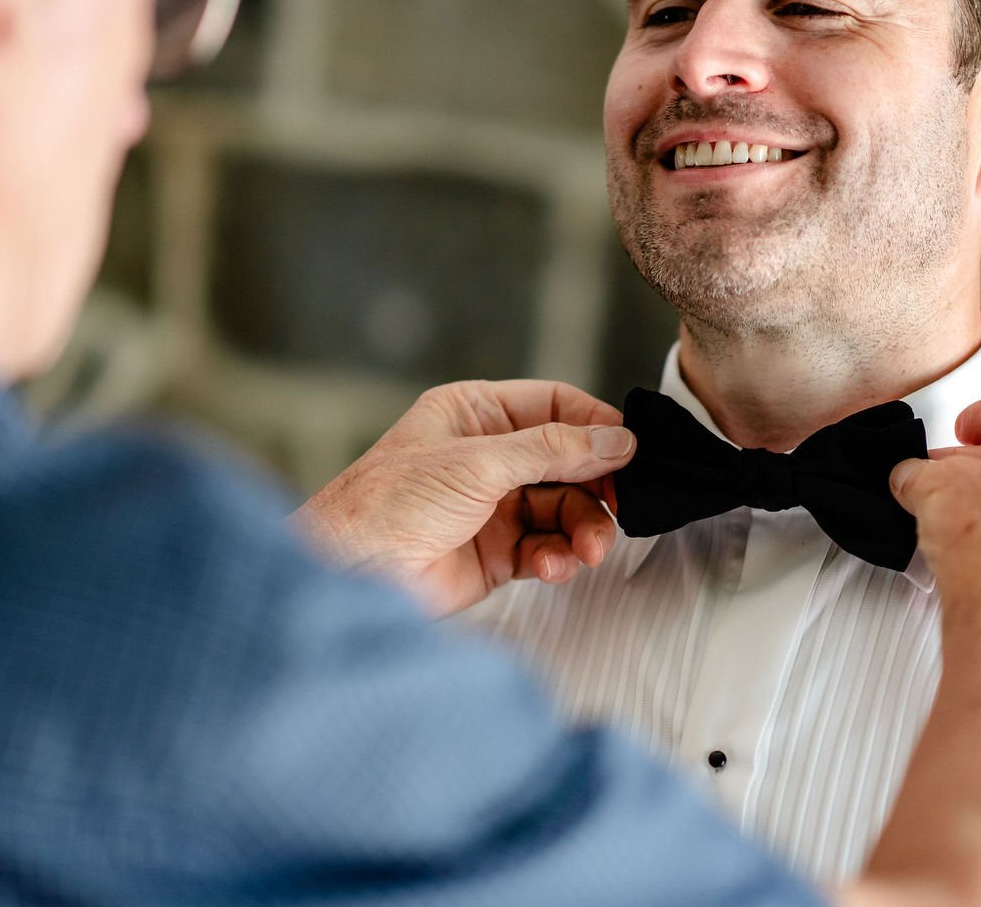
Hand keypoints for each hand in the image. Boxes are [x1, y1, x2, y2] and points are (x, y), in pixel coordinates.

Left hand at [294, 380, 634, 617]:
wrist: (351, 574)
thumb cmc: (388, 505)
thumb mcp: (478, 463)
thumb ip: (552, 450)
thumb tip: (614, 440)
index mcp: (474, 414)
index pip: (554, 407)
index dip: (595, 427)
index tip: (630, 451)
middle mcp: (486, 457)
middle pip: (567, 463)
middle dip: (595, 487)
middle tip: (620, 507)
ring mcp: (492, 506)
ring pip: (563, 510)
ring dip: (582, 530)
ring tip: (589, 549)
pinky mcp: (495, 553)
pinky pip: (546, 549)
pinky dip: (558, 558)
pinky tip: (554, 566)